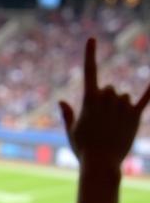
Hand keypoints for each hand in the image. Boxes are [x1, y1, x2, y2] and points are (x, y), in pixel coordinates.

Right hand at [59, 37, 149, 168]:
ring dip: (120, 108)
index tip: (92, 39)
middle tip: (102, 122)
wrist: (100, 163)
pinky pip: (146, 98)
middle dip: (107, 101)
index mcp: (89, 100)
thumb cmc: (83, 149)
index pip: (90, 71)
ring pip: (124, 97)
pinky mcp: (135, 114)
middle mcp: (107, 98)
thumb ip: (68, 114)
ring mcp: (122, 105)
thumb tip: (61, 101)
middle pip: (110, 89)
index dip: (90, 54)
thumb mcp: (72, 131)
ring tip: (113, 128)